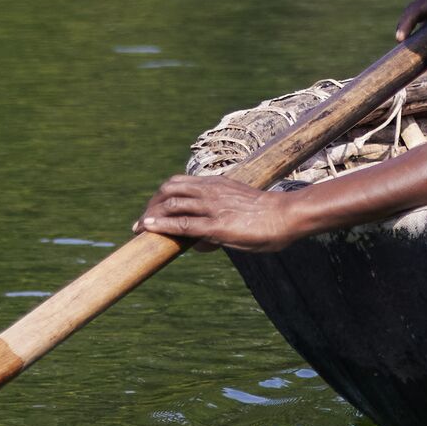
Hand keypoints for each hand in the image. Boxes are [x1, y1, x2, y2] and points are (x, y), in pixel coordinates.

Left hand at [137, 174, 313, 251]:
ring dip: (150, 216)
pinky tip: (148, 228)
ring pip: (171, 204)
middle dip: (151, 205)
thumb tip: (200, 242)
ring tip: (138, 228)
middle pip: (169, 190)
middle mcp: (211, 190)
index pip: (179, 183)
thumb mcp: (240, 210)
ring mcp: (212, 206)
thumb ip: (218, 220)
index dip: (160, 195)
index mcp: (217, 184)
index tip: (151, 209)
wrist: (288, 215)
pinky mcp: (216, 225)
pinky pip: (182, 223)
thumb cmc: (269, 216)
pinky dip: (161, 225)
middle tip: (142, 221)